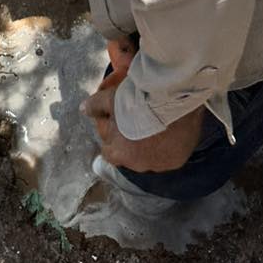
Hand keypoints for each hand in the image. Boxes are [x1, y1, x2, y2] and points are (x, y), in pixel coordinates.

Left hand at [81, 85, 204, 172]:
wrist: (170, 97)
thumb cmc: (136, 99)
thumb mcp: (110, 98)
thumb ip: (95, 106)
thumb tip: (83, 109)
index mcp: (120, 153)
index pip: (109, 152)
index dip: (112, 139)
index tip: (117, 126)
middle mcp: (140, 165)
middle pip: (131, 156)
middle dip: (132, 143)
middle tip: (138, 122)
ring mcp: (162, 164)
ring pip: (152, 157)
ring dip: (151, 145)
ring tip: (156, 125)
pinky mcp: (179, 159)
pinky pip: (171, 154)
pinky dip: (169, 145)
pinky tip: (170, 129)